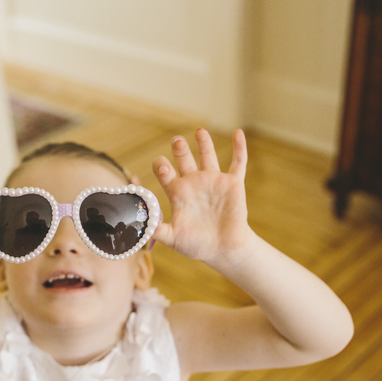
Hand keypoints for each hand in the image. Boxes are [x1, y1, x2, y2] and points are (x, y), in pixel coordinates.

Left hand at [152, 128, 254, 261]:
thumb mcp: (173, 239)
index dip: (160, 166)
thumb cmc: (196, 244)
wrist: (223, 250)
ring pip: (208, 156)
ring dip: (204, 143)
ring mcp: (213, 182)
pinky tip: (237, 133)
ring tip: (199, 131)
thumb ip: (157, 230)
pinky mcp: (232, 184)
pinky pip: (238, 163)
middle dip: (180, 149)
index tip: (160, 165)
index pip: (165, 173)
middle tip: (177, 141)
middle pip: (184, 158)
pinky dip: (239, 148)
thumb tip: (142, 224)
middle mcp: (194, 183)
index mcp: (178, 193)